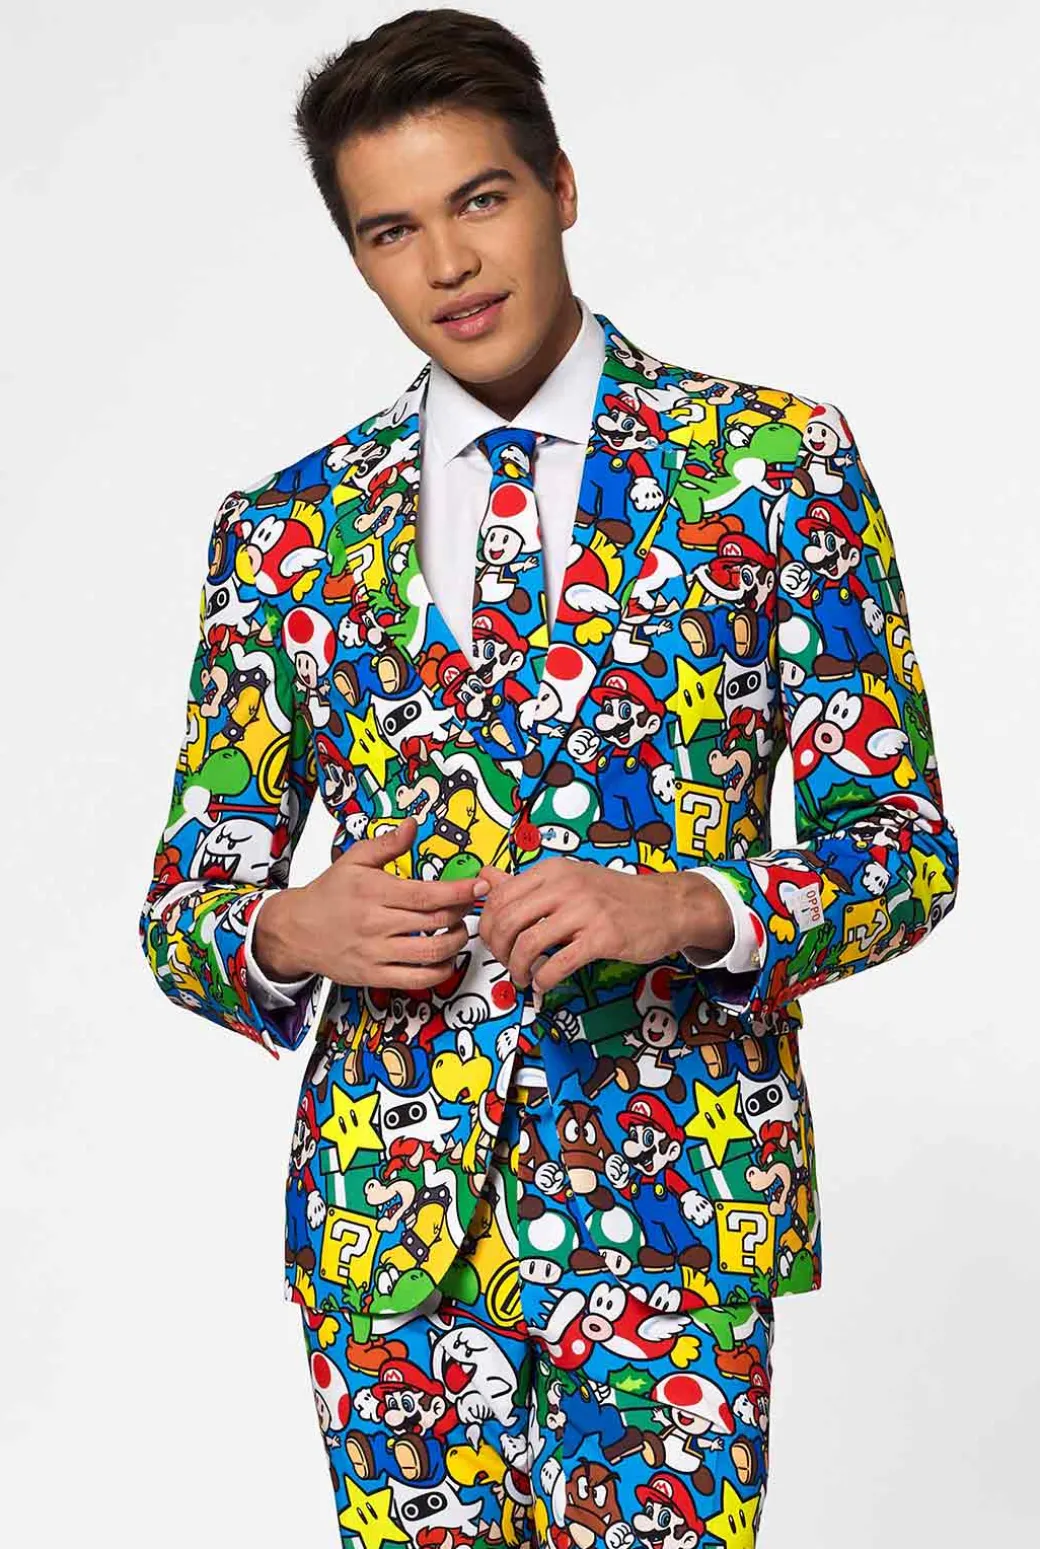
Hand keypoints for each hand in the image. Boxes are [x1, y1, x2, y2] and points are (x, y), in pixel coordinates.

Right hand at [259, 815, 482, 989]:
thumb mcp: (353, 860)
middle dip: (462, 913)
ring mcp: (376, 952)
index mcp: (374, 892)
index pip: (427, 893)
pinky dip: (440, 971)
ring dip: (456, 942)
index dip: (460, 891)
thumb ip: (387, 844)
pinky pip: (416, 979)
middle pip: (436, 921)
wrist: (295, 930)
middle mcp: (376, 923)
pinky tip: (445, 959)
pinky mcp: (374, 975)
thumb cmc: (327, 894)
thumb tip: (413, 825)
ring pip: (431, 952)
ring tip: (459, 931)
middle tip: (471, 905)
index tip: (479, 885)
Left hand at [474, 857, 734, 993]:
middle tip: (505, 964)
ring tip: (523, 978)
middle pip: (509, 921)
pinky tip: (544, 986)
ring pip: (529, 944)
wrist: (666, 905)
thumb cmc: (615, 896)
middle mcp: (566, 886)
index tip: (495, 943)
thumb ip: (526, 884)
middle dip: (499, 950)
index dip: (490, 926)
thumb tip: (484, 878)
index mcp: (553, 871)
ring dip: (518, 969)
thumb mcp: (569, 880)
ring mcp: (585, 911)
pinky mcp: (603, 937)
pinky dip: (543, 981)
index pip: (500, 897)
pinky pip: (558, 964)